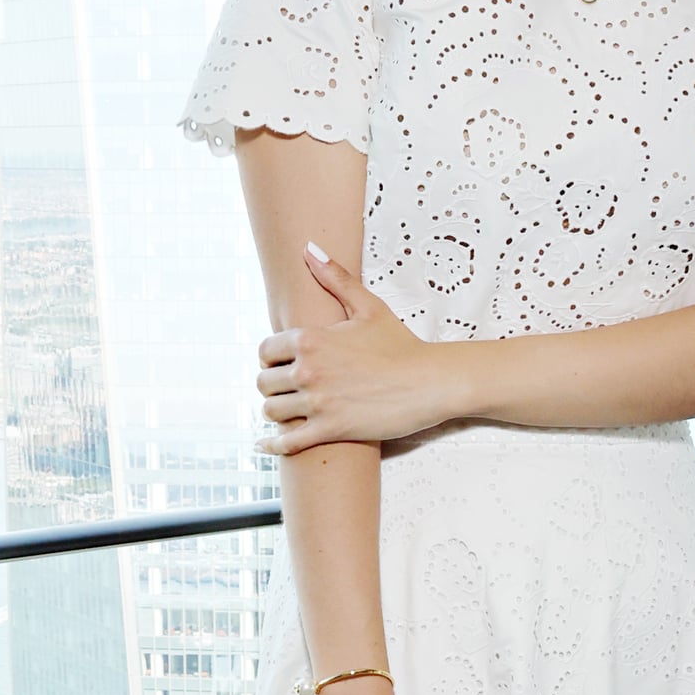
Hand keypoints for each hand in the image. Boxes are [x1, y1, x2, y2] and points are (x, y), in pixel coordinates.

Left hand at [256, 248, 454, 451]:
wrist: (430, 382)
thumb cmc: (401, 344)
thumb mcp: (368, 306)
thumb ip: (335, 277)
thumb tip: (309, 248)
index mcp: (311, 339)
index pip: (266, 351)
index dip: (270, 358)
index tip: (280, 364)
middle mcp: (309, 370)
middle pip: (264, 382)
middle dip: (272, 385)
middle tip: (285, 389)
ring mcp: (318, 402)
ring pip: (272, 411)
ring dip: (276, 412)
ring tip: (286, 411)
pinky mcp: (330, 430)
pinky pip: (287, 442)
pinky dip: (274, 445)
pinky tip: (268, 444)